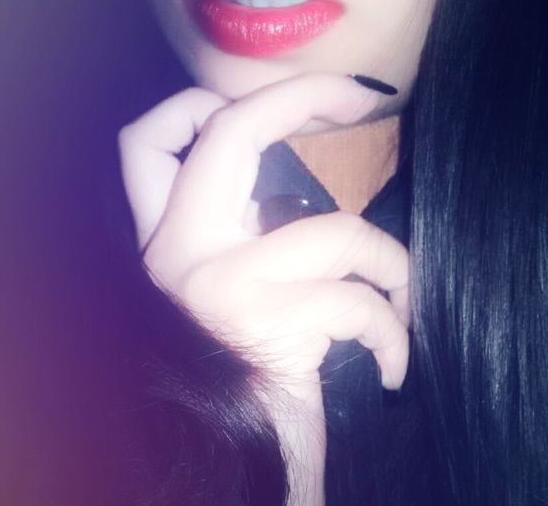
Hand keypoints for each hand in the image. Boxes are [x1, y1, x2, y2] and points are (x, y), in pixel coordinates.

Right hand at [119, 73, 409, 391]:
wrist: (244, 454)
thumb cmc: (253, 354)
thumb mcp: (237, 273)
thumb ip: (243, 213)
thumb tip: (290, 141)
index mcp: (166, 237)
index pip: (149, 138)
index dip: (205, 102)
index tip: (274, 101)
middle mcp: (176, 254)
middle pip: (228, 132)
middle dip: (304, 94)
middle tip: (361, 94)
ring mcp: (221, 288)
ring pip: (334, 230)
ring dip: (386, 261)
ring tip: (398, 292)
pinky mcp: (270, 327)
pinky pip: (359, 299)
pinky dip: (392, 324)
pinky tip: (395, 354)